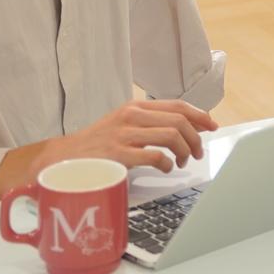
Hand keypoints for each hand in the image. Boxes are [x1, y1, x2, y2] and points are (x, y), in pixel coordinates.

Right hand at [42, 99, 217, 173]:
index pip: (177, 105)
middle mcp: (131, 116)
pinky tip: (166, 168)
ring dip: (185, 151)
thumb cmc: (96, 145)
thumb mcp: (123, 125)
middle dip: (196, 137)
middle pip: (179, 120)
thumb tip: (186, 128)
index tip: (212, 126)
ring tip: (182, 162)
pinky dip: (168, 163)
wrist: (62, 159)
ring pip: (172, 135)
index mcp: (135, 107)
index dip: (199, 115)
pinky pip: (156, 156)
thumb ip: (150, 124)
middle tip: (198, 152)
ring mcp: (124, 134)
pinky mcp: (119, 154)